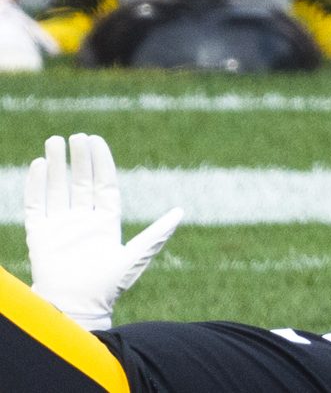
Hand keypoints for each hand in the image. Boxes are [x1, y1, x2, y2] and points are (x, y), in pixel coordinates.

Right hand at [26, 134, 182, 330]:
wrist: (78, 308)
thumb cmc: (108, 286)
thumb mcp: (135, 256)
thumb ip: (156, 234)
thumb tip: (180, 212)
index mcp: (106, 221)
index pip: (103, 184)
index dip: (101, 163)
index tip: (96, 141)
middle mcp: (83, 220)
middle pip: (80, 182)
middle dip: (79, 159)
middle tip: (76, 136)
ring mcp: (61, 226)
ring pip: (57, 188)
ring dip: (56, 166)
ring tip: (54, 141)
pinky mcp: (40, 235)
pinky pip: (36, 206)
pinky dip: (36, 186)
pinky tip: (39, 165)